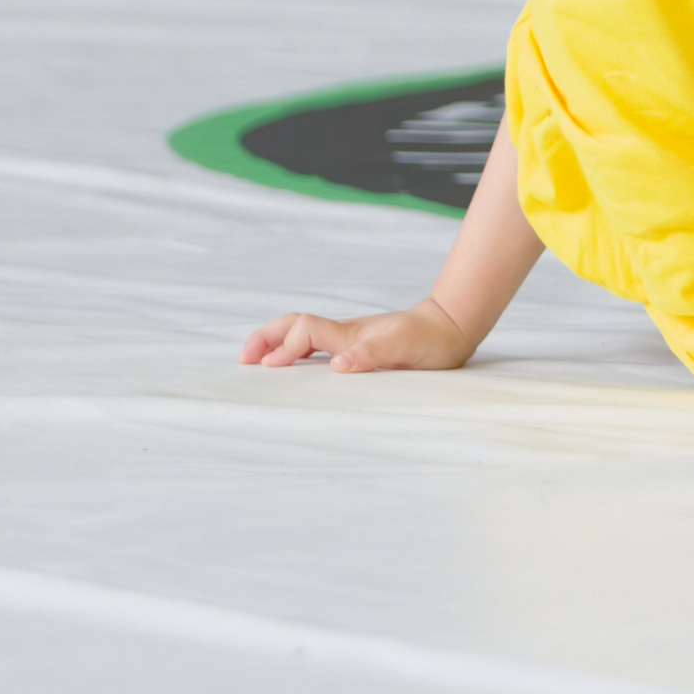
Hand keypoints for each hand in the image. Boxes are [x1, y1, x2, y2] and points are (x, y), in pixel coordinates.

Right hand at [240, 300, 476, 372]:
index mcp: (350, 335)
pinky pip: (316, 345)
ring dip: (276, 343)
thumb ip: (370, 355)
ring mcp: (349, 339)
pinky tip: (292, 366)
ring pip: (302, 333)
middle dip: (265, 338)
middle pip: (294, 324)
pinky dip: (295, 351)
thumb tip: (336, 366)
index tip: (270, 368)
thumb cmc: (428, 341)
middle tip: (243, 360)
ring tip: (255, 363)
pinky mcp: (356, 347)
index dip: (284, 348)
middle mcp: (344, 334)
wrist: (449, 328)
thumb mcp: (403, 350)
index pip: (305, 332)